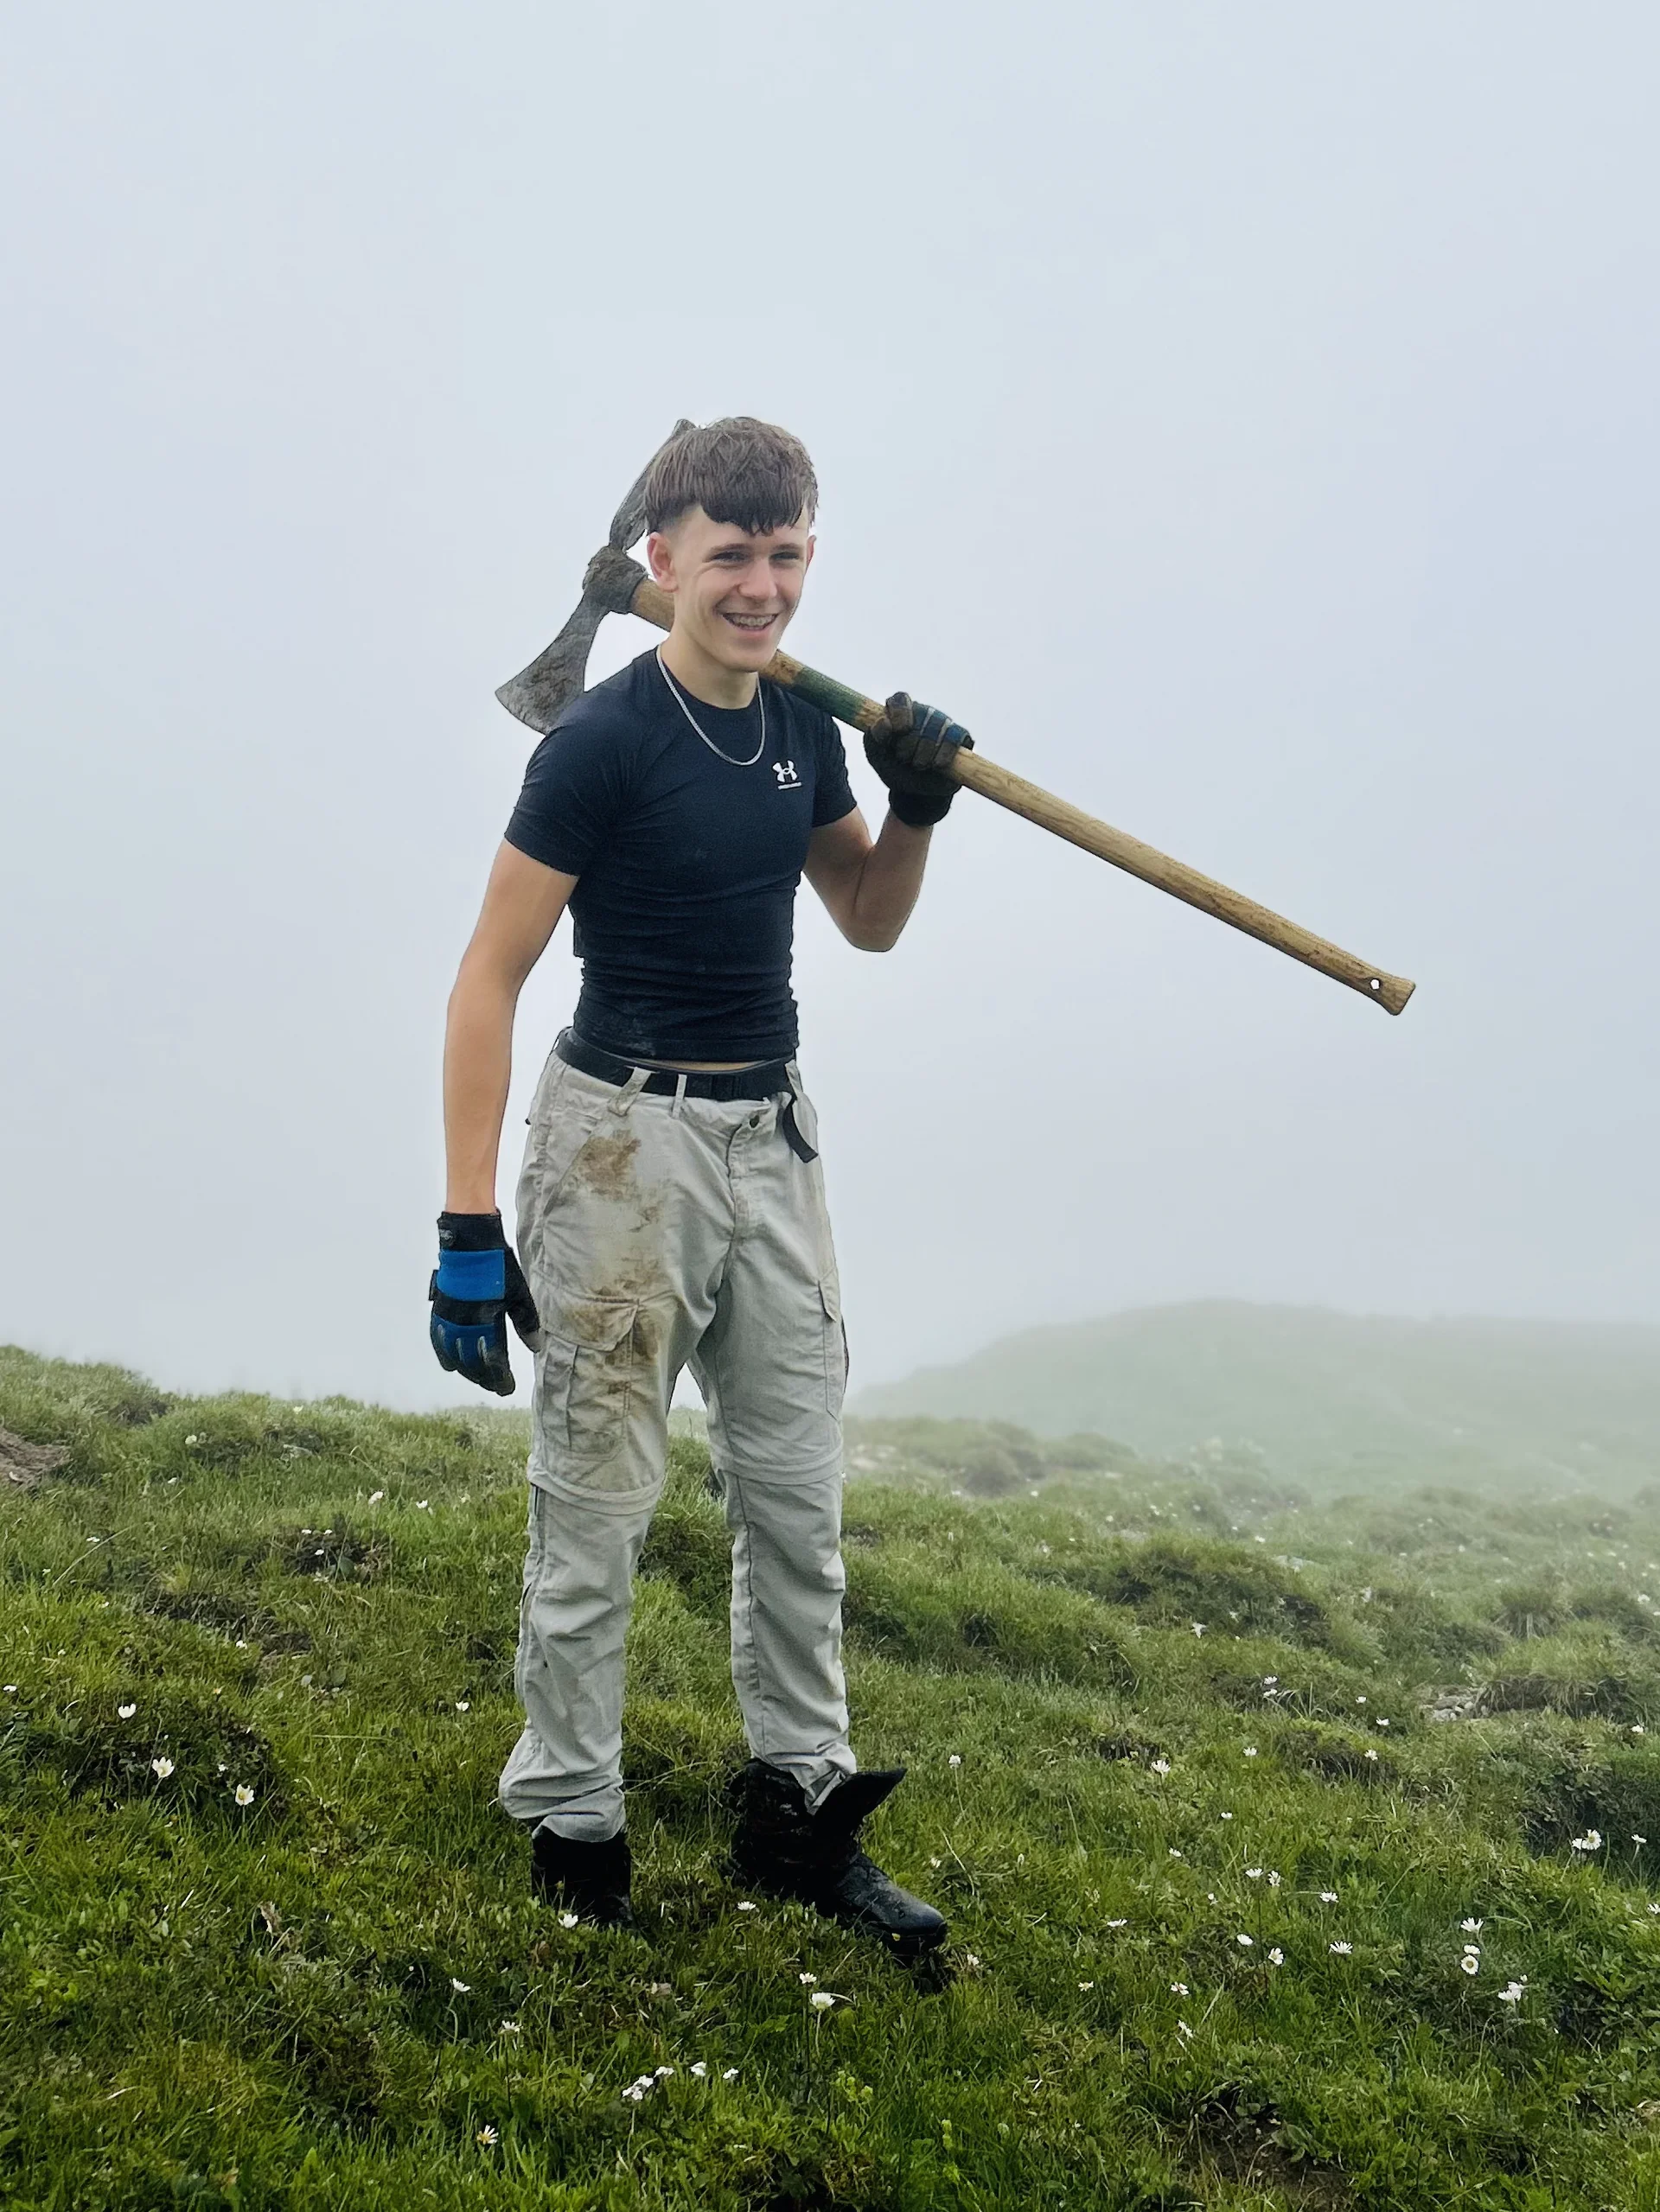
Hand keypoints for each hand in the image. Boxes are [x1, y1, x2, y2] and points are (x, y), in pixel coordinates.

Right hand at [428, 1212, 540, 1395]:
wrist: (470, 1244)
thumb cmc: (499, 1268)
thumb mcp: (520, 1294)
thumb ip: (527, 1323)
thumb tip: (536, 1348)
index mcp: (487, 1321)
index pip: (493, 1360)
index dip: (500, 1377)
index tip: (508, 1387)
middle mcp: (465, 1325)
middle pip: (472, 1362)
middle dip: (484, 1377)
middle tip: (495, 1385)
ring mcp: (449, 1319)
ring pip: (454, 1355)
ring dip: (466, 1370)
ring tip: (476, 1377)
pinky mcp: (439, 1311)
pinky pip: (438, 1340)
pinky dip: (444, 1355)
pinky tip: (450, 1365)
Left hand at [863, 694, 973, 825]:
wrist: (915, 792)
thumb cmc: (894, 769)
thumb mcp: (876, 756)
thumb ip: (873, 738)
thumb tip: (884, 721)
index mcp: (899, 712)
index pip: (900, 700)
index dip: (899, 713)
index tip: (897, 731)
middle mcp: (922, 712)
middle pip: (921, 713)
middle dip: (910, 741)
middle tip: (904, 758)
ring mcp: (942, 722)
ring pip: (938, 725)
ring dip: (926, 749)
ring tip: (919, 766)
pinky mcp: (960, 735)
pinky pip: (955, 735)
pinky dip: (945, 751)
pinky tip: (937, 765)